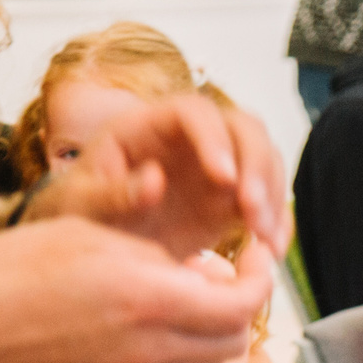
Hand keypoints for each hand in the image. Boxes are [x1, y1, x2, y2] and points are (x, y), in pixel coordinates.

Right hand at [0, 219, 272, 362]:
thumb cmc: (10, 269)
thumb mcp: (92, 237)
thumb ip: (156, 257)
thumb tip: (197, 274)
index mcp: (150, 299)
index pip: (244, 303)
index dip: (263, 277)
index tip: (259, 254)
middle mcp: (149, 347)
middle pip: (234, 340)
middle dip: (243, 305)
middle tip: (231, 275)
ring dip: (214, 334)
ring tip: (191, 299)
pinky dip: (178, 352)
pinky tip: (151, 323)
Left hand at [29, 95, 286, 259]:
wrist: (102, 240)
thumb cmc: (85, 213)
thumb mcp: (84, 206)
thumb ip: (114, 195)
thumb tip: (155, 181)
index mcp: (151, 124)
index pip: (195, 113)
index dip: (215, 140)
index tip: (224, 180)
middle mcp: (193, 136)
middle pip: (244, 128)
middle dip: (257, 168)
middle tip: (253, 214)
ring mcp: (219, 163)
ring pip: (264, 159)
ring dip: (273, 196)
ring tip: (264, 239)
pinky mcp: (235, 195)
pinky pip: (269, 198)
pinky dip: (277, 221)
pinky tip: (272, 248)